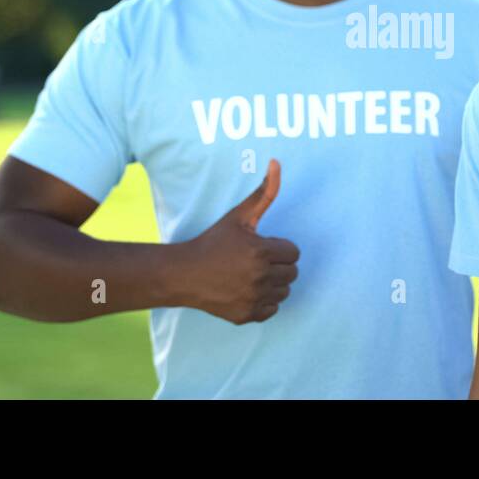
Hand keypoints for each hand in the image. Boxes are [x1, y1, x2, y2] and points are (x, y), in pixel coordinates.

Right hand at [173, 159, 299, 323]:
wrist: (184, 274)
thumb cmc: (213, 241)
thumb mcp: (238, 215)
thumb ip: (264, 192)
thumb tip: (277, 163)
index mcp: (260, 251)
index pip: (294, 252)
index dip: (279, 247)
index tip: (261, 246)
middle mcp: (259, 277)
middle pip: (292, 272)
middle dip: (278, 264)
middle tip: (256, 260)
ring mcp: (253, 298)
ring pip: (285, 291)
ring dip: (274, 283)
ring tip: (252, 274)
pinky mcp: (246, 315)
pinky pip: (272, 309)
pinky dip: (264, 301)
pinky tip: (246, 290)